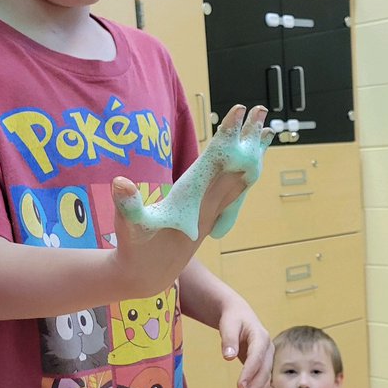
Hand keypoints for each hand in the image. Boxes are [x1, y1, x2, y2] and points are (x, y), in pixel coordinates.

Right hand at [111, 105, 270, 297]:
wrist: (147, 277)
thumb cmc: (135, 249)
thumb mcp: (128, 226)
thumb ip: (127, 205)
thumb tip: (120, 183)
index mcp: (191, 199)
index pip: (214, 161)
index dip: (226, 136)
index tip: (239, 110)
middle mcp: (207, 205)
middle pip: (235, 166)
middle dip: (247, 138)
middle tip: (263, 110)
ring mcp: (210, 212)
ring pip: (240, 179)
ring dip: (252, 155)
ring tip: (266, 132)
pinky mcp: (208, 217)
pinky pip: (234, 191)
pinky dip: (245, 174)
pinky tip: (250, 166)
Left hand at [219, 295, 273, 387]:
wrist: (239, 315)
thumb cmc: (233, 318)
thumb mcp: (228, 324)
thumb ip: (228, 339)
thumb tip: (228, 357)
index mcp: (261, 337)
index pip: (257, 357)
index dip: (249, 372)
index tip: (239, 386)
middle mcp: (269, 350)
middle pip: (264, 372)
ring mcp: (268, 359)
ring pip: (265, 381)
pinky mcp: (263, 367)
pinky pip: (262, 384)